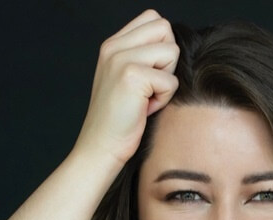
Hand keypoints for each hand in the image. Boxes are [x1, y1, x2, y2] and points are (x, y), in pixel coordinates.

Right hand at [72, 10, 178, 165]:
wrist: (100, 147)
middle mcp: (113, 47)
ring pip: (171, 51)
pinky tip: (143, 109)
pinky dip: (163, 99)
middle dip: (167, 59)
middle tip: (149, 85)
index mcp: (112, 44)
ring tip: (145, 97)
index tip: (148, 72)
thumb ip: (141, 54)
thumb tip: (172, 42)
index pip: (152, 18)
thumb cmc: (119, 119)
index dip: (161, 44)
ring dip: (166, 79)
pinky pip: (171, 80)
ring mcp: (120, 59)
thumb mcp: (125, 77)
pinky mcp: (131, 76)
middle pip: (164, 29)